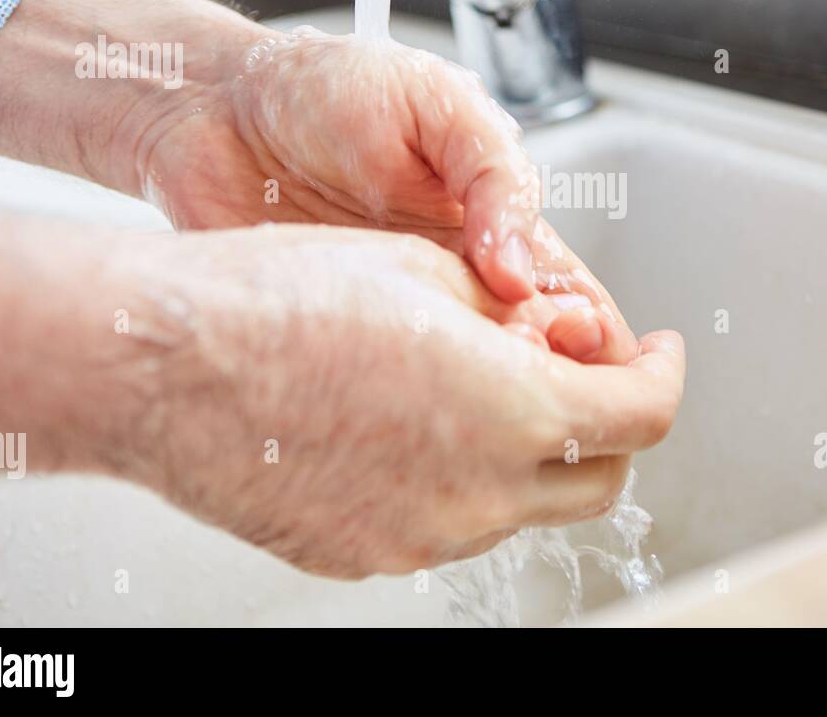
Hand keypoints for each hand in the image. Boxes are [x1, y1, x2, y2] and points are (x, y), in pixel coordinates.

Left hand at [0, 0, 635, 363]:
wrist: (209, 109)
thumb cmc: (323, 88)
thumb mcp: (436, 106)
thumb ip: (492, 176)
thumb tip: (521, 269)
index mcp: (498, 224)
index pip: (575, 300)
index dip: (597, 335)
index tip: (590, 351)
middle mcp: (458, 282)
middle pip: (534, 361)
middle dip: (550, 382)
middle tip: (534, 384)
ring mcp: (400, 319)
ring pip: (469, 390)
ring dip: (484, 405)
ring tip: (477, 401)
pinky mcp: (342, 345)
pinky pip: (390, 395)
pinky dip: (411, 413)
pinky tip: (411, 411)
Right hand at [125, 225, 684, 577]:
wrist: (163, 362)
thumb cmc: (279, 298)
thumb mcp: (427, 271)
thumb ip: (517, 315)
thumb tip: (557, 335)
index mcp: (515, 408)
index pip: (643, 414)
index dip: (663, 375)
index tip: (658, 355)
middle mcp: (480, 491)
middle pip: (600, 479)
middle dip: (609, 423)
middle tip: (584, 372)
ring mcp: (422, 535)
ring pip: (522, 507)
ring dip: (530, 452)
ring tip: (473, 385)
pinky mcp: (364, 555)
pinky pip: (445, 522)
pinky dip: (459, 479)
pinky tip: (409, 425)